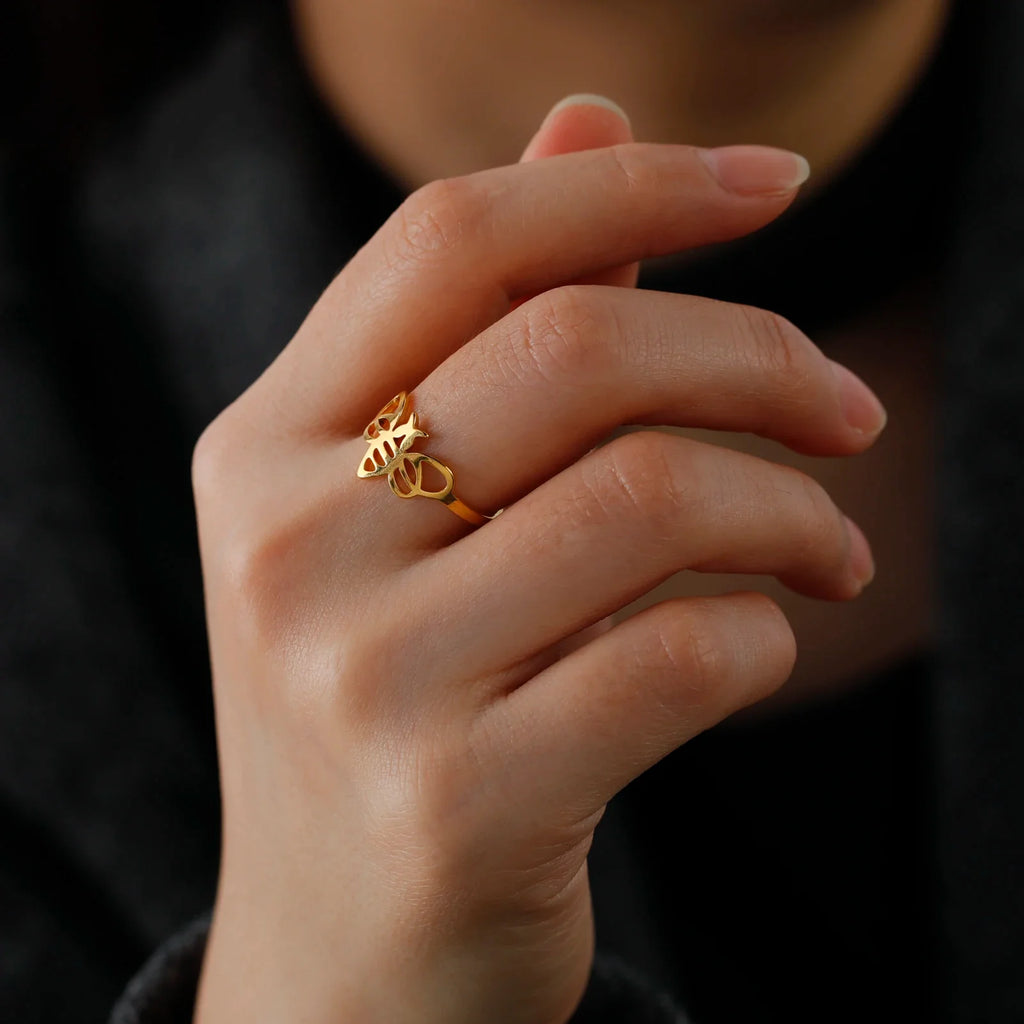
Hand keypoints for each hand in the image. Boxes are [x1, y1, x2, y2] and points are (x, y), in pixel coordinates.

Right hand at [192, 97, 881, 1023]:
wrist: (344, 950)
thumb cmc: (391, 705)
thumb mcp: (403, 514)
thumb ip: (497, 319)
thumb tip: (590, 114)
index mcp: (263, 449)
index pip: (452, 240)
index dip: (625, 177)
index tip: (773, 179)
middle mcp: (290, 551)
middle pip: (575, 349)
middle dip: (759, 355)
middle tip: (846, 409)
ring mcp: (363, 683)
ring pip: (653, 496)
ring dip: (793, 506)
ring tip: (831, 546)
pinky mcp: (460, 806)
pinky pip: (684, 655)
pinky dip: (767, 634)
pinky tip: (766, 644)